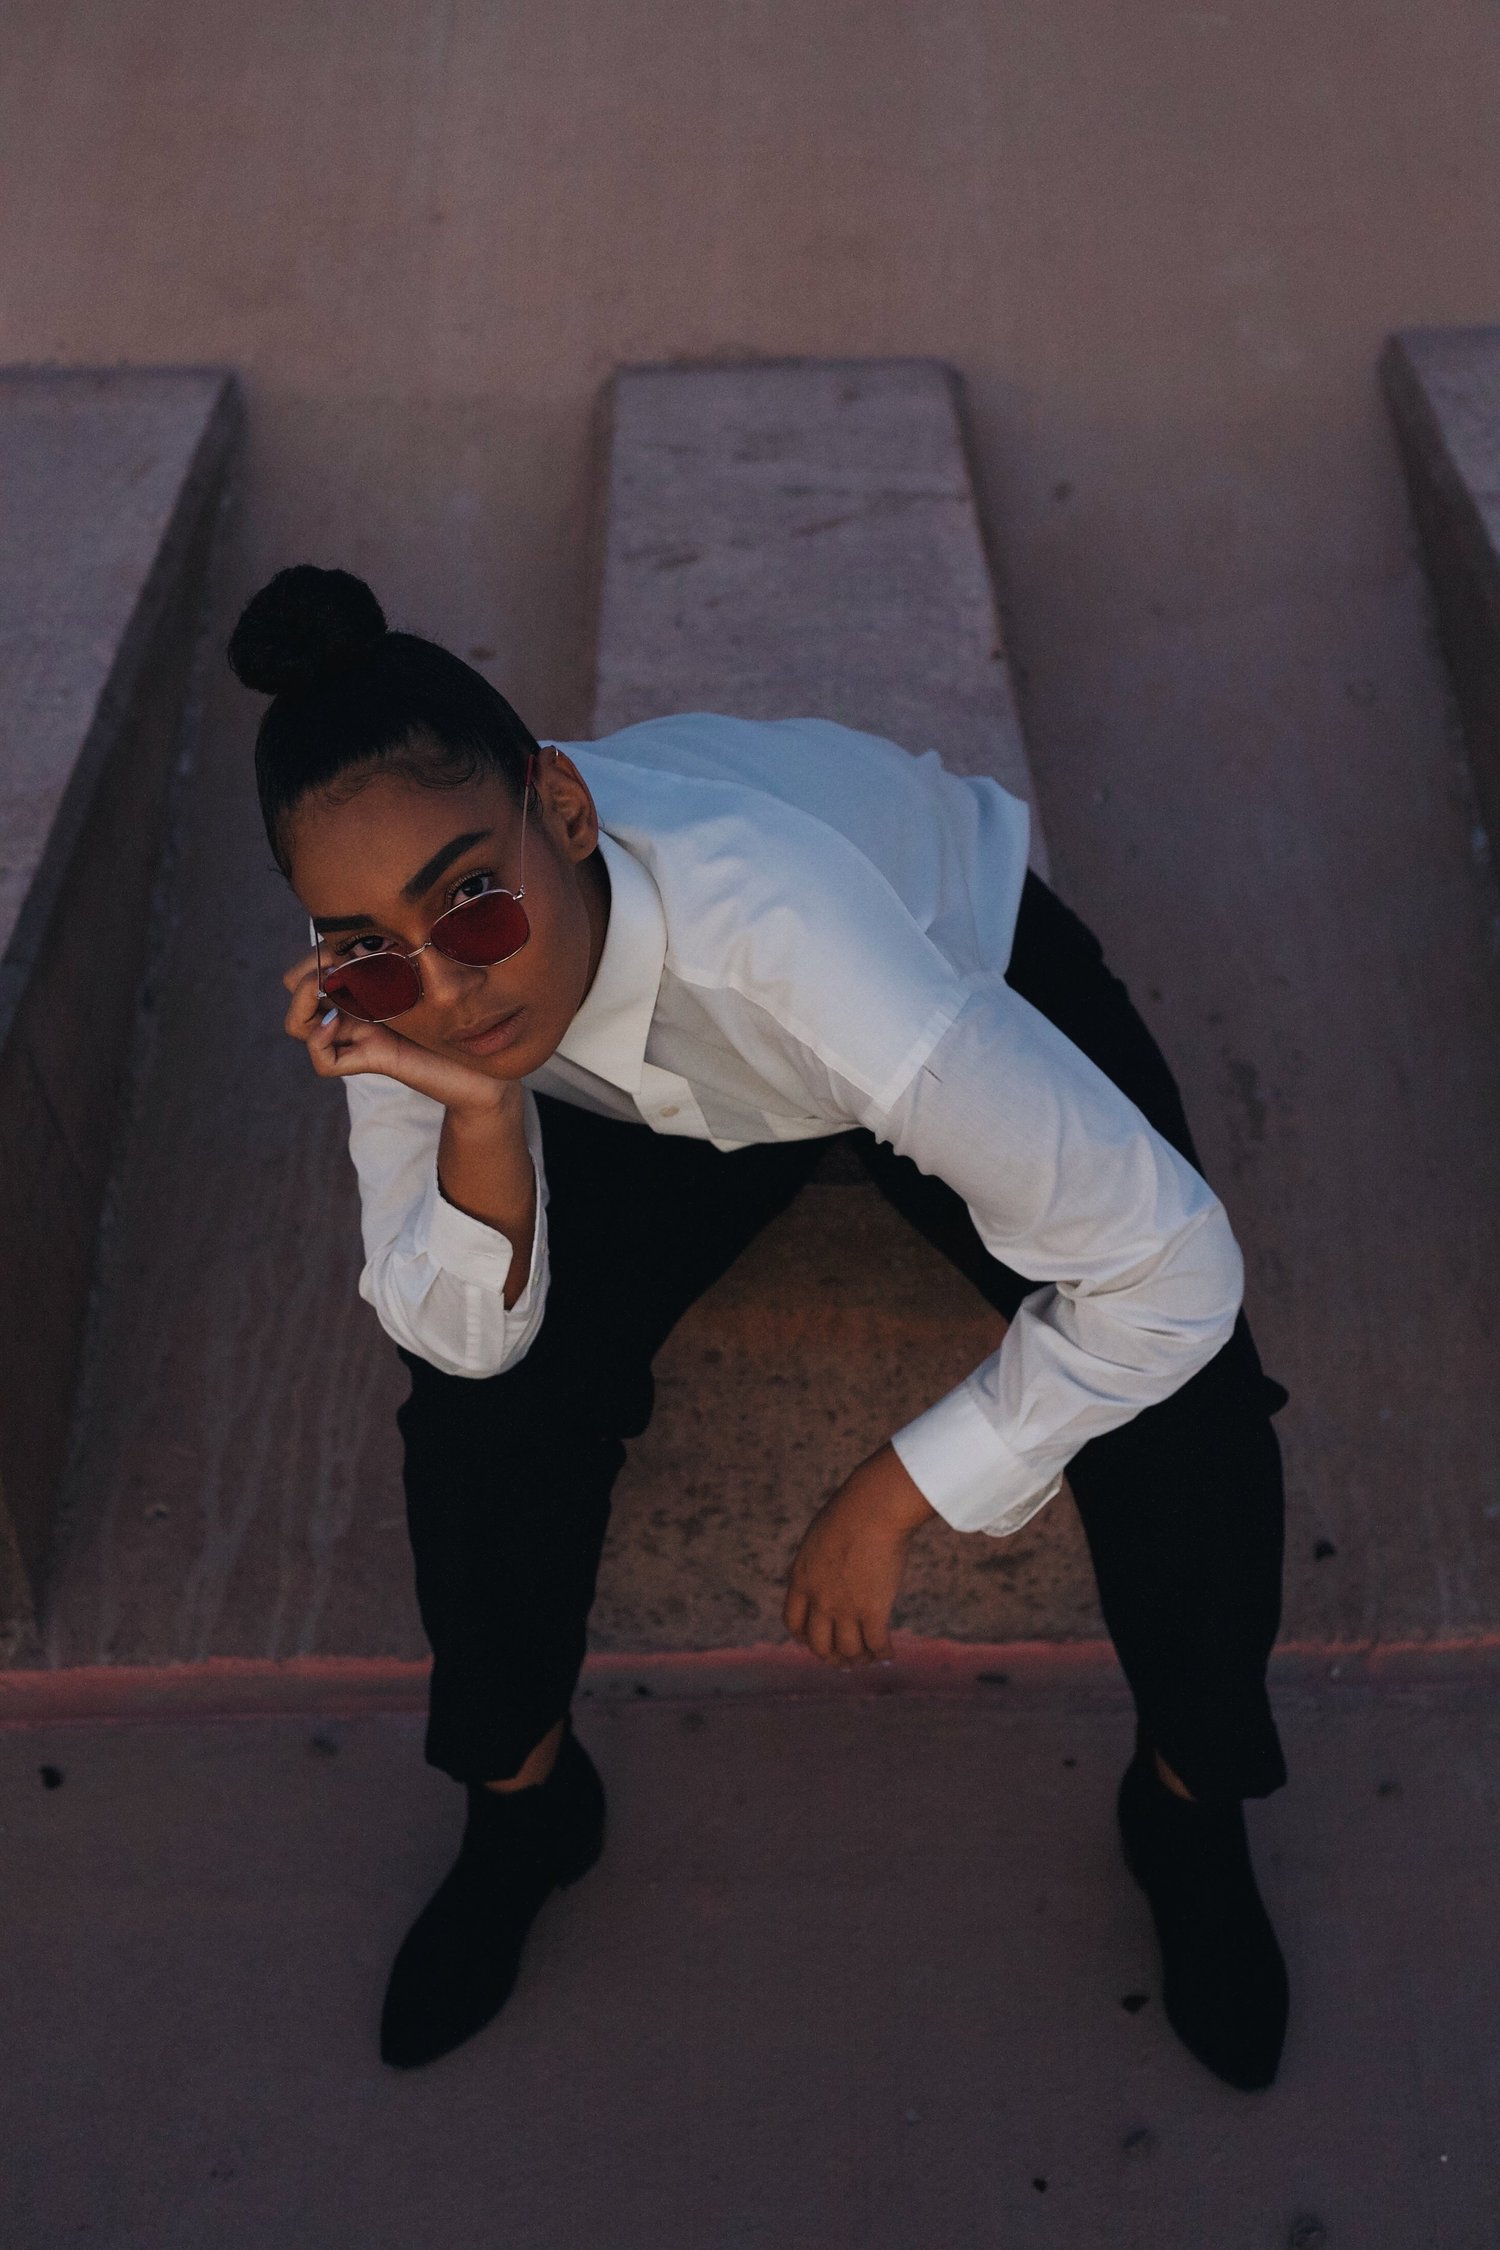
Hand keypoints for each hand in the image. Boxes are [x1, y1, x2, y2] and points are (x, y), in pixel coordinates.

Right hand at [280, 947, 514, 1116]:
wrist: (490, 1061)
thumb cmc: (468, 1007)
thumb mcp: (431, 964)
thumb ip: (401, 945)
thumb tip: (372, 919)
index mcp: (365, 982)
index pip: (311, 963)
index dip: (312, 955)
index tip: (338, 947)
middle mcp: (357, 1008)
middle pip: (295, 989)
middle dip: (303, 976)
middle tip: (333, 971)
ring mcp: (361, 1035)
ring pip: (298, 1025)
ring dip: (303, 1006)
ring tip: (329, 995)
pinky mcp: (372, 1060)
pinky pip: (324, 1061)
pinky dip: (320, 1042)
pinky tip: (340, 1023)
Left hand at [783, 1443, 936, 1667]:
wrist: (872, 1509)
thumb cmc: (851, 1511)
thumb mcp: (819, 1536)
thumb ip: (819, 1558)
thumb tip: (830, 1562)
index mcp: (801, 1579)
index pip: (793, 1622)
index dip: (804, 1637)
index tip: (814, 1641)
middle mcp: (819, 1600)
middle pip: (819, 1644)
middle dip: (831, 1656)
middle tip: (843, 1660)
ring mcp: (845, 1608)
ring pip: (848, 1650)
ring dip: (859, 1659)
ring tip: (869, 1658)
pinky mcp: (873, 1611)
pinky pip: (876, 1643)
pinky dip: (883, 1653)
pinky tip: (889, 1654)